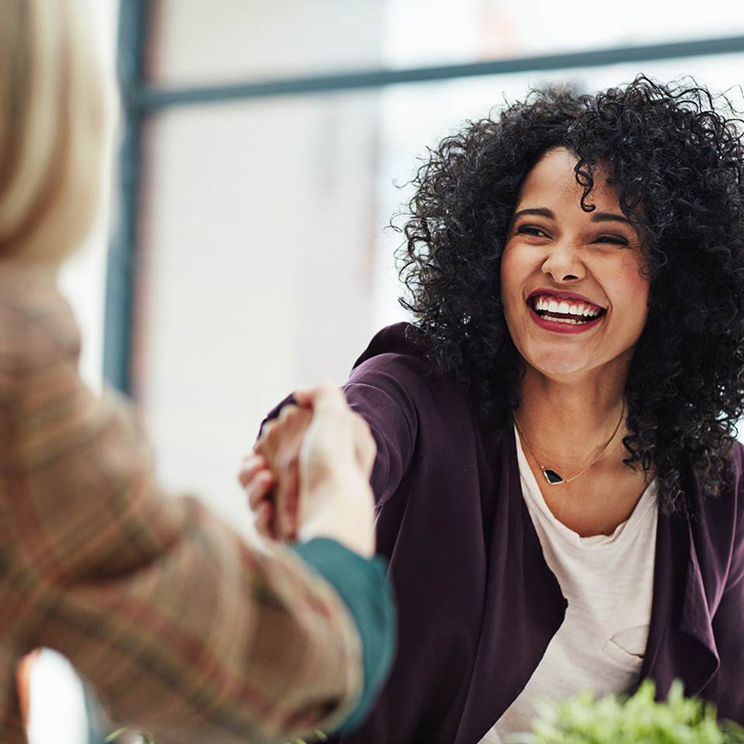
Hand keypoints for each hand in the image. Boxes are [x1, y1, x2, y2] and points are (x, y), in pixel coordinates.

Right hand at [241, 384, 376, 556]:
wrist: (336, 511)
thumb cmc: (334, 463)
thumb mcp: (335, 416)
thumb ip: (322, 394)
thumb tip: (300, 393)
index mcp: (312, 464)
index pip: (276, 454)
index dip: (263, 448)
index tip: (260, 444)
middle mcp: (303, 490)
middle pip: (259, 476)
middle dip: (250, 469)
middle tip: (258, 466)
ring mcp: (293, 515)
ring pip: (255, 499)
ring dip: (252, 488)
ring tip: (266, 480)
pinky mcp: (285, 538)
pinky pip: (260, 525)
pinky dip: (260, 515)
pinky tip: (268, 508)